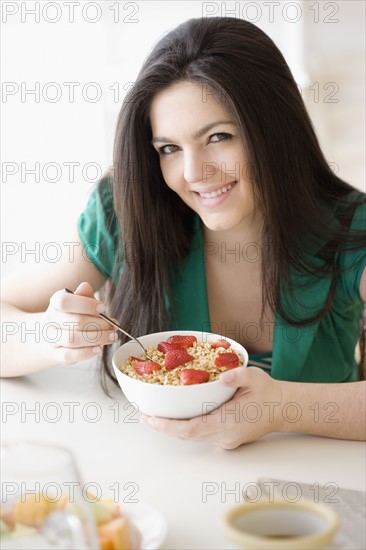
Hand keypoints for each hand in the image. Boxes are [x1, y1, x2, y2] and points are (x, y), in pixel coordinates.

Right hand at [41, 282, 117, 363]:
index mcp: (55, 302)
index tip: (103, 308)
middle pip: (75, 322)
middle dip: (100, 324)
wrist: (52, 336)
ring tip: (112, 336)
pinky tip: (99, 349)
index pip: (65, 302)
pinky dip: (86, 353)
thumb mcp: (77, 303)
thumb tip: (86, 286)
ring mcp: (51, 338)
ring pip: (73, 339)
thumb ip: (84, 296)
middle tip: (113, 325)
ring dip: (97, 338)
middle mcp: (50, 320)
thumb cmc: (71, 316)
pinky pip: (69, 355)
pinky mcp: (55, 354)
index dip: (86, 304)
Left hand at [141, 367, 282, 448]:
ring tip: (154, 415)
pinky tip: (176, 416)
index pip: (191, 429)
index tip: (151, 419)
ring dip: (173, 427)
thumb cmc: (268, 392)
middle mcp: (224, 435)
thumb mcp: (255, 377)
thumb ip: (239, 375)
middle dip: (164, 426)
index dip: (168, 426)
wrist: (282, 409)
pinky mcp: (226, 438)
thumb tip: (224, 376)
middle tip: (145, 415)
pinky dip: (185, 426)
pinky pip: (200, 434)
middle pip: (187, 435)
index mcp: (228, 422)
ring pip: (192, 436)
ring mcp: (225, 440)